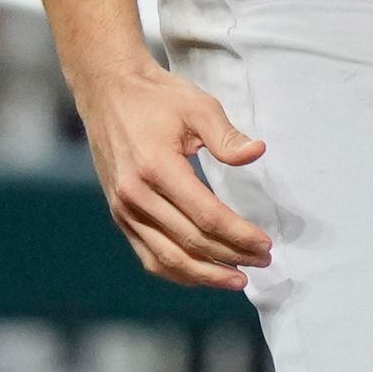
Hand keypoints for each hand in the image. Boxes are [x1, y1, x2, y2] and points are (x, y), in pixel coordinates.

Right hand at [70, 55, 271, 288]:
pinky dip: (177, 271)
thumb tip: (256, 152)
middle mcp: (135, 195)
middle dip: (231, 256)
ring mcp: (123, 209)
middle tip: (262, 261)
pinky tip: (202, 274)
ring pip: (168, 258)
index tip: (265, 244)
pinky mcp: (119, 215)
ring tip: (237, 279)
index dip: (239, 235)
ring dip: (206, 274)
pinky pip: (149, 255)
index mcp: (156, 167)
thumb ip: (226, 136)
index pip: (206, 216)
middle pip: (191, 241)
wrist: (107, 92)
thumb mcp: (196, 106)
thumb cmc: (155, 97)